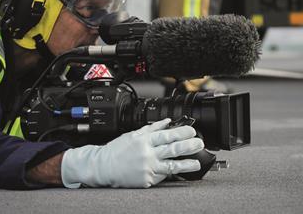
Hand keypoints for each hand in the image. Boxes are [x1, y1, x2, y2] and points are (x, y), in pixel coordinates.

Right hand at [61, 118, 203, 187]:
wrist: (103, 167)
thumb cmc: (117, 150)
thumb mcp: (133, 134)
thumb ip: (152, 128)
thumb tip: (167, 122)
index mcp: (144, 140)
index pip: (167, 135)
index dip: (181, 133)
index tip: (192, 131)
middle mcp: (147, 154)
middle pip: (172, 149)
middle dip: (188, 146)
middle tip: (199, 143)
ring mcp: (147, 168)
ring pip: (171, 166)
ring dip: (186, 164)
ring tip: (197, 163)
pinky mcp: (146, 180)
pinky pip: (161, 176)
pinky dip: (169, 173)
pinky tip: (177, 171)